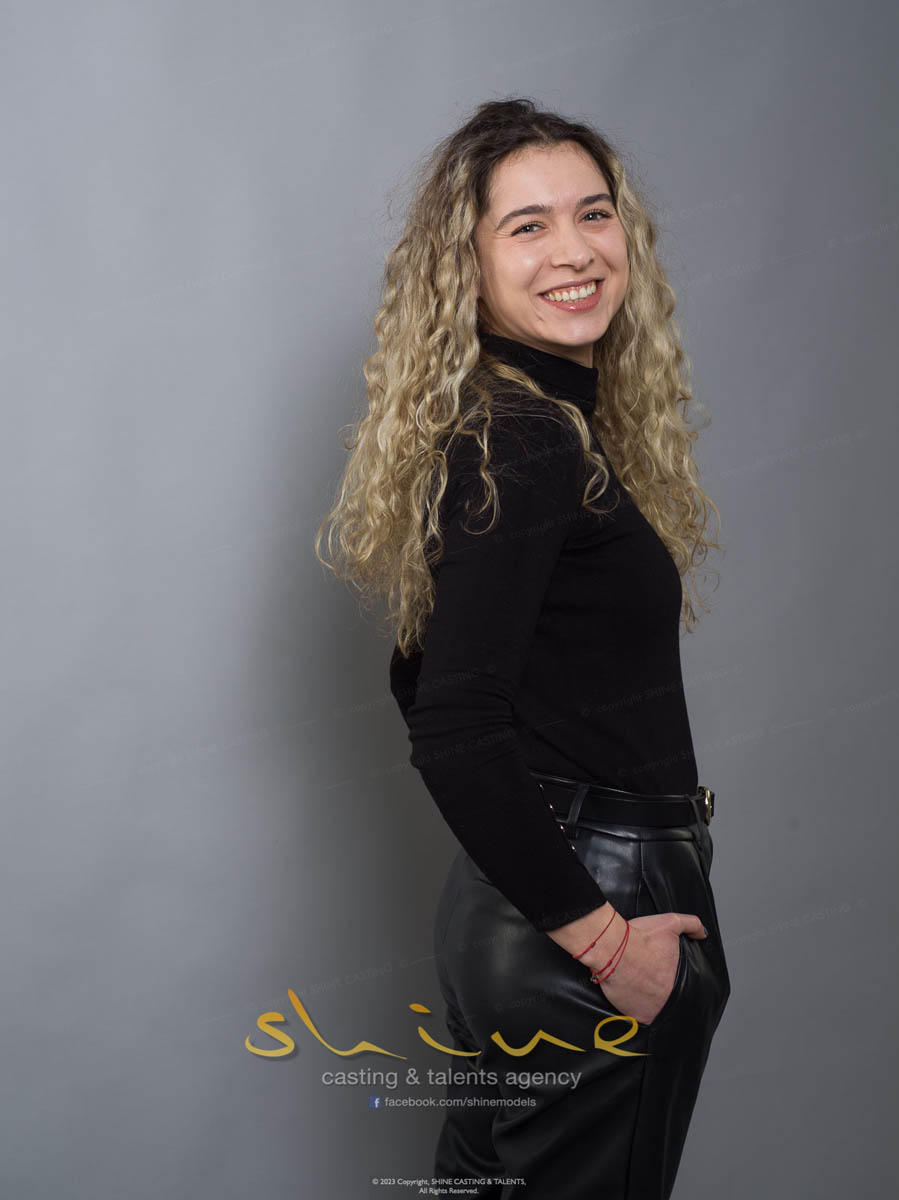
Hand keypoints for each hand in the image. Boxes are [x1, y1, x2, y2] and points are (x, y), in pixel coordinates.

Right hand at [581, 912, 707, 1025]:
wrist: (612, 948)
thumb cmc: (638, 937)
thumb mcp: (670, 923)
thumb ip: (690, 925)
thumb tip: (702, 934)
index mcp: (682, 979)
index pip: (687, 986)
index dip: (676, 981)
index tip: (665, 974)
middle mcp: (670, 998)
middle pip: (672, 999)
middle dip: (664, 991)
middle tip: (652, 980)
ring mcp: (655, 1010)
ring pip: (657, 1010)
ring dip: (652, 1003)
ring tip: (643, 990)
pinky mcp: (638, 1016)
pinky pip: (641, 1018)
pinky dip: (637, 1010)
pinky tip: (633, 997)